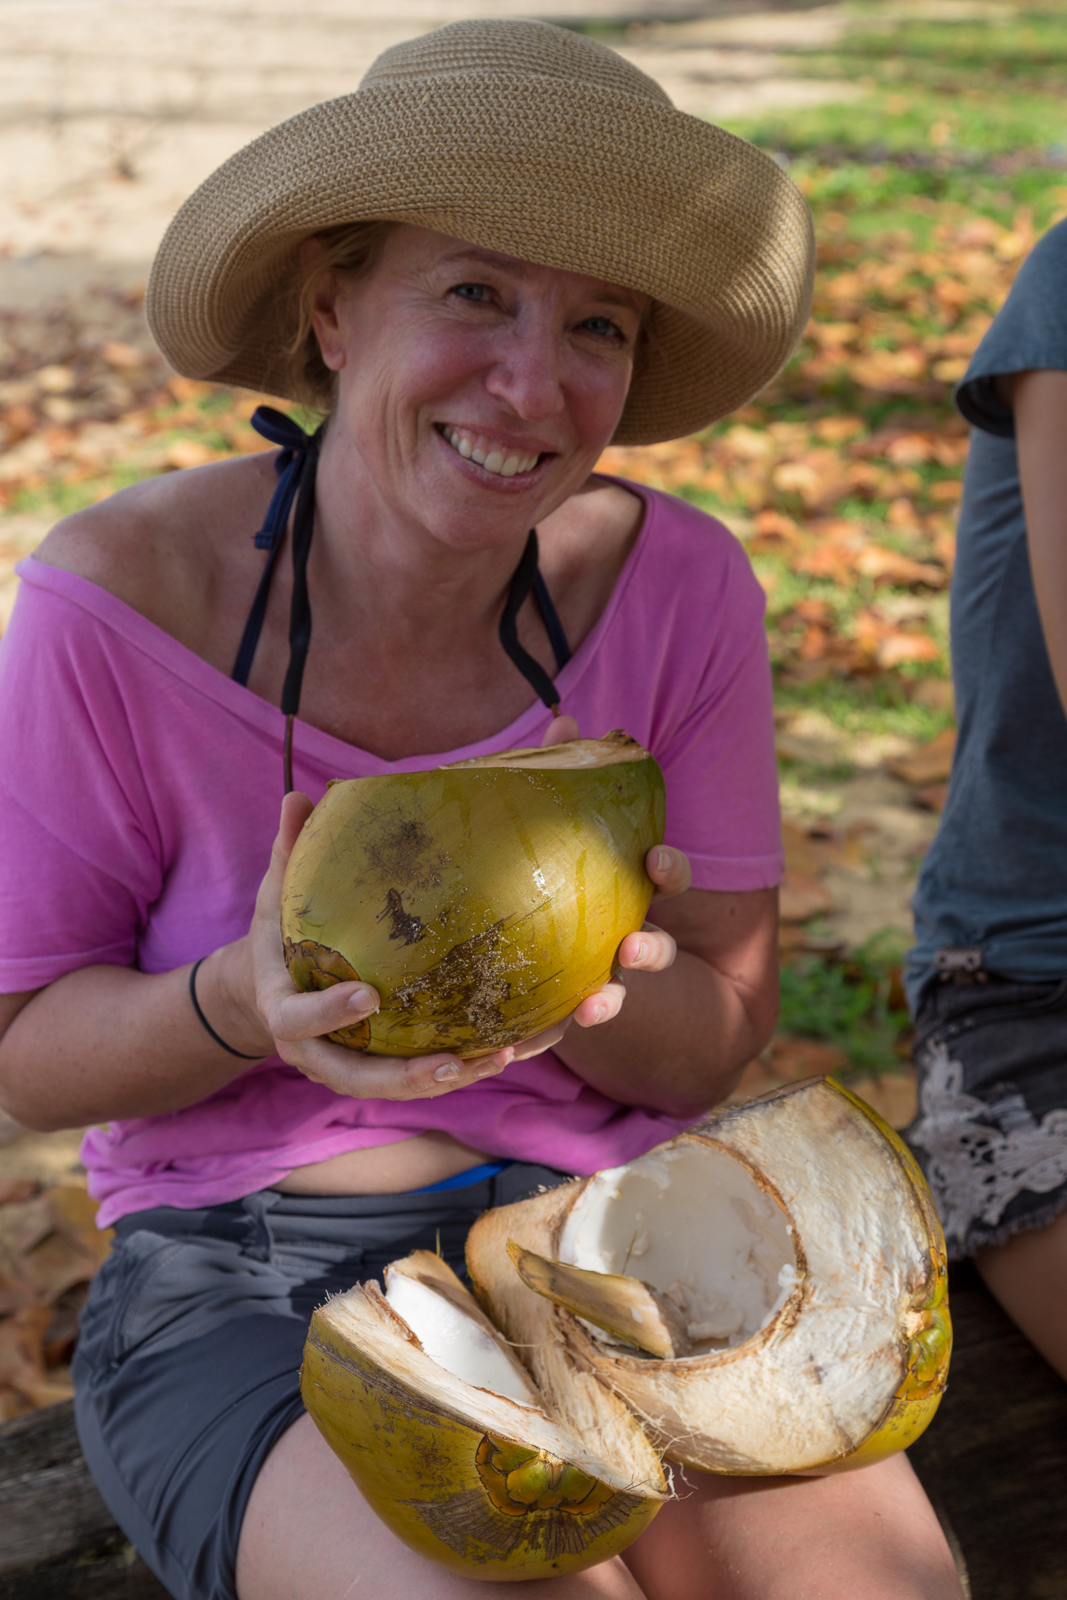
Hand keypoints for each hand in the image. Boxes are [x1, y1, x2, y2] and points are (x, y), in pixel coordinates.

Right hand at [245, 793, 518, 1099]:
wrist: (264, 991)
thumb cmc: (278, 934)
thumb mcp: (274, 896)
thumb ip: (287, 854)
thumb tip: (296, 796)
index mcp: (281, 1008)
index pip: (298, 1020)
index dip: (329, 1013)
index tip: (368, 996)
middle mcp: (312, 1051)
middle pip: (355, 1077)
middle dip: (405, 1076)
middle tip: (453, 1062)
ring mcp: (344, 1065)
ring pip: (392, 1086)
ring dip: (444, 1079)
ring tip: (498, 1058)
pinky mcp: (374, 1069)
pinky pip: (414, 1078)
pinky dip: (456, 1071)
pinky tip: (504, 1052)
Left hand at [539, 716, 690, 1032]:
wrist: (583, 956)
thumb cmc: (572, 878)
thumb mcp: (574, 833)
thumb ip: (572, 776)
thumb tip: (565, 716)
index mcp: (637, 889)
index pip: (667, 877)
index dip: (670, 871)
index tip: (657, 862)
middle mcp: (635, 938)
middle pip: (655, 948)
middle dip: (651, 951)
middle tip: (635, 947)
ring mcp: (609, 982)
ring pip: (617, 995)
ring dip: (611, 1001)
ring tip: (597, 1004)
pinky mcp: (567, 1013)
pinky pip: (558, 1031)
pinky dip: (544, 1039)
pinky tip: (516, 1045)